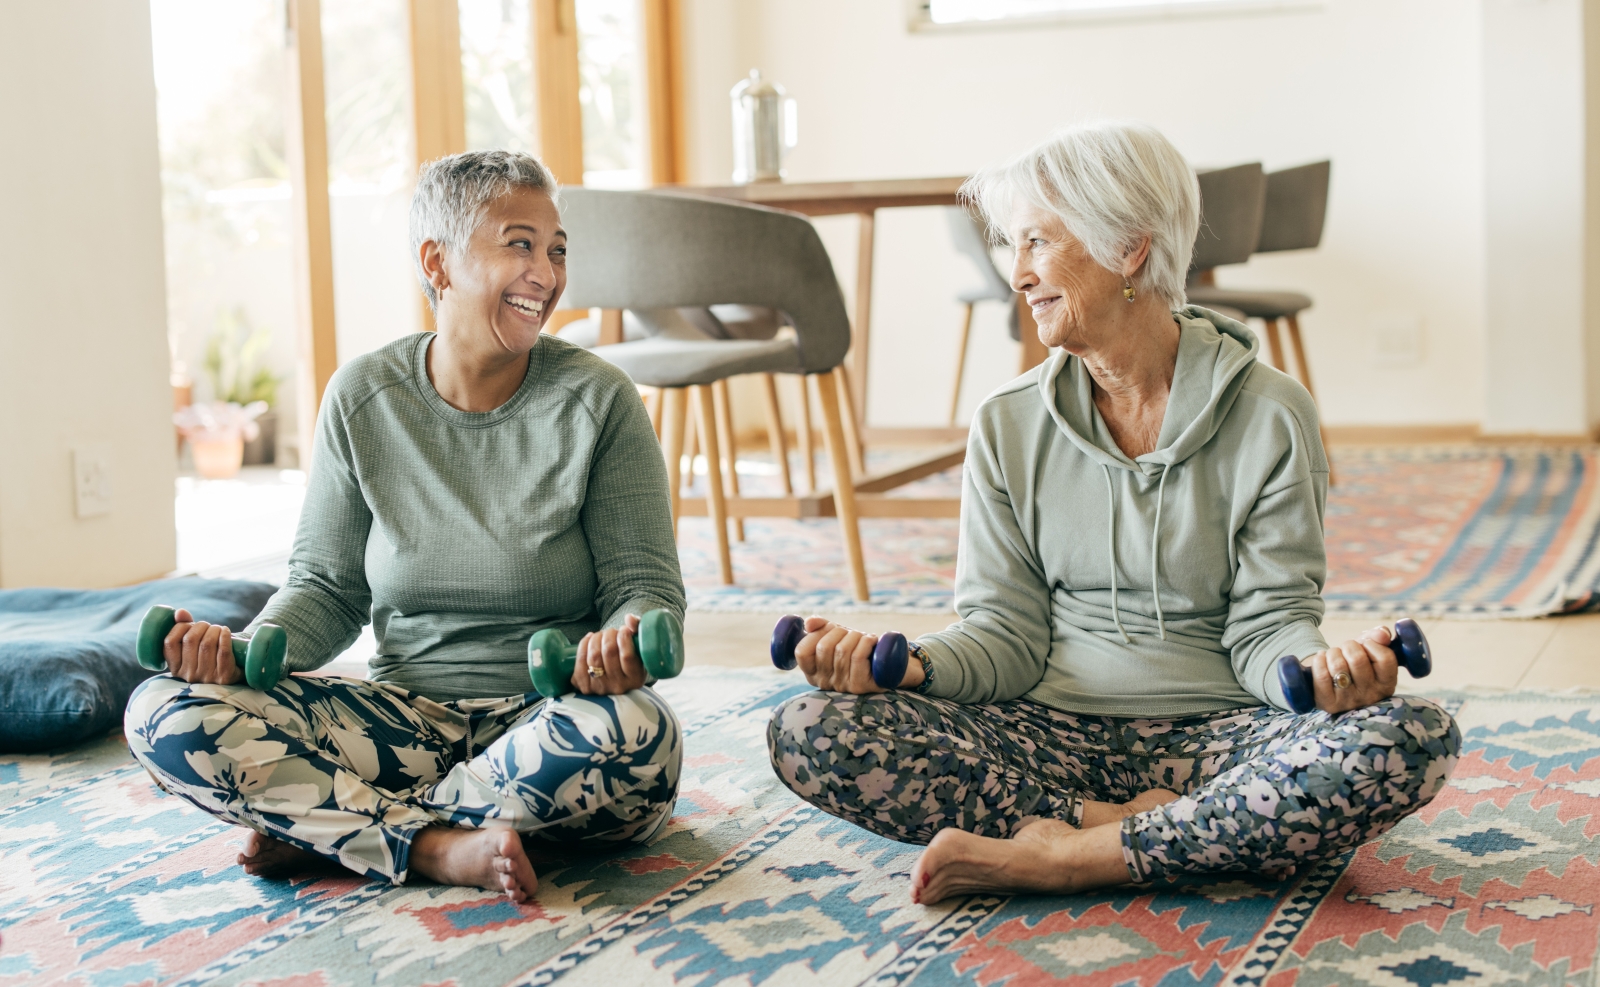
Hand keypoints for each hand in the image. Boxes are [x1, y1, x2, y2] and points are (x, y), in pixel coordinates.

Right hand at [163, 607, 242, 684]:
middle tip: (207, 626)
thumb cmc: (209, 656)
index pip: (169, 643)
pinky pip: (223, 651)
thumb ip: (184, 628)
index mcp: (175, 668)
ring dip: (214, 630)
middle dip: (200, 626)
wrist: (233, 674)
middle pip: (190, 640)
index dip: (180, 627)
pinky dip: (225, 636)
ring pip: (207, 644)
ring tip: (218, 629)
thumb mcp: (194, 646)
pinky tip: (225, 631)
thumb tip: (180, 612)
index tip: (190, 625)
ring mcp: (206, 677)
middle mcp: (188, 675)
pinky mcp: (224, 676)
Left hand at [572, 614, 648, 695]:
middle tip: (611, 632)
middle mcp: (619, 687)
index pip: (627, 656)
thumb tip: (629, 618)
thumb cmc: (629, 656)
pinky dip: (583, 645)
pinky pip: (580, 661)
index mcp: (635, 679)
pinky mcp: (585, 686)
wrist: (614, 675)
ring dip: (596, 638)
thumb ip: (637, 628)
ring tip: (601, 635)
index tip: (623, 630)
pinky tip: (589, 639)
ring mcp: (600, 688)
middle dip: (608, 635)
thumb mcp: (638, 645)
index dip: (623, 638)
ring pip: (594, 656)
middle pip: (609, 653)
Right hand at [795, 616, 923, 692]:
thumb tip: (808, 623)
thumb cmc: (860, 649)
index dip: (813, 635)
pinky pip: (857, 657)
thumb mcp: (837, 636)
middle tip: (851, 632)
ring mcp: (843, 686)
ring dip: (855, 635)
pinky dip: (866, 642)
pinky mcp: (862, 686)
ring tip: (864, 637)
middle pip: (823, 648)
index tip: (828, 629)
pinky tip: (873, 640)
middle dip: (838, 631)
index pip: (801, 652)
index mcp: (813, 672)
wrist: (893, 665)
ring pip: (842, 650)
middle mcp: (825, 682)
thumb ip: (820, 627)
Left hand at [1303, 626, 1397, 713]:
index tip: (1365, 645)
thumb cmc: (1354, 662)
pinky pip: (1321, 675)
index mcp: (1387, 683)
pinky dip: (1319, 661)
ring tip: (1333, 656)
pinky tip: (1321, 660)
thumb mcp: (1369, 648)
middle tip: (1346, 650)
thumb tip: (1381, 634)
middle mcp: (1371, 695)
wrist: (1330, 681)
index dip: (1372, 644)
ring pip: (1338, 666)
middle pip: (1358, 659)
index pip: (1386, 659)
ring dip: (1333, 653)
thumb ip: (1379, 636)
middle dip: (1348, 646)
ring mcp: (1350, 701)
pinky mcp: (1330, 704)